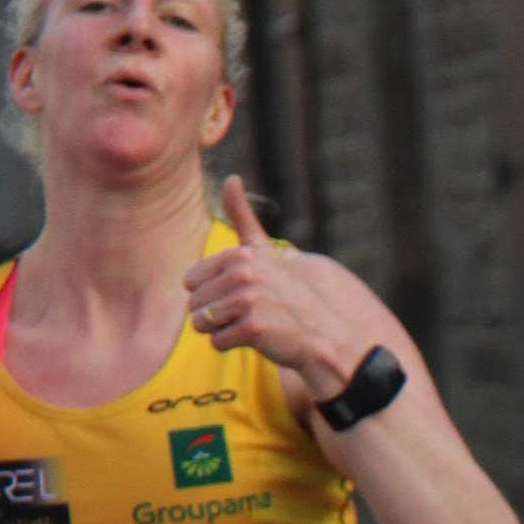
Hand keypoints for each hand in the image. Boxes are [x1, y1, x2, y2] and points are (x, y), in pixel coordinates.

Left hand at [183, 175, 383, 403]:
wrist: (329, 335)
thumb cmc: (296, 297)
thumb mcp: (269, 253)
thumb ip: (245, 219)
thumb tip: (230, 178)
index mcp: (243, 255)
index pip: (194, 278)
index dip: (209, 293)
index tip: (235, 297)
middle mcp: (244, 273)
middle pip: (196, 301)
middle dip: (213, 313)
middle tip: (244, 317)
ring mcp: (248, 300)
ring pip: (202, 322)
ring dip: (220, 330)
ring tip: (248, 327)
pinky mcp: (253, 328)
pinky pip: (217, 341)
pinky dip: (230, 344)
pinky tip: (254, 340)